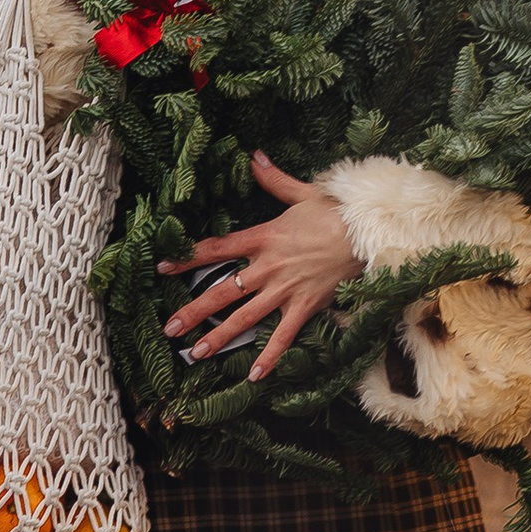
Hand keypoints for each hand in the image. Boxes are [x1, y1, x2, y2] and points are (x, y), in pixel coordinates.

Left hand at [161, 154, 358, 383]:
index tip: (163, 268)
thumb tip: (254, 156)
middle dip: (193, 311)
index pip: (217, 249)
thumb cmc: (336, 213)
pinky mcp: (305, 306)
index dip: (187, 259)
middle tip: (169, 328)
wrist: (368, 234)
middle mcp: (268, 267)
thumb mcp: (302, 192)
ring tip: (195, 353)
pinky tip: (254, 375)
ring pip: (245, 318)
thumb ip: (273, 179)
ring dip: (219, 337)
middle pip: (222, 292)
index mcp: (263, 237)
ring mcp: (285, 290)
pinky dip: (269, 356)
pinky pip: (283, 336)